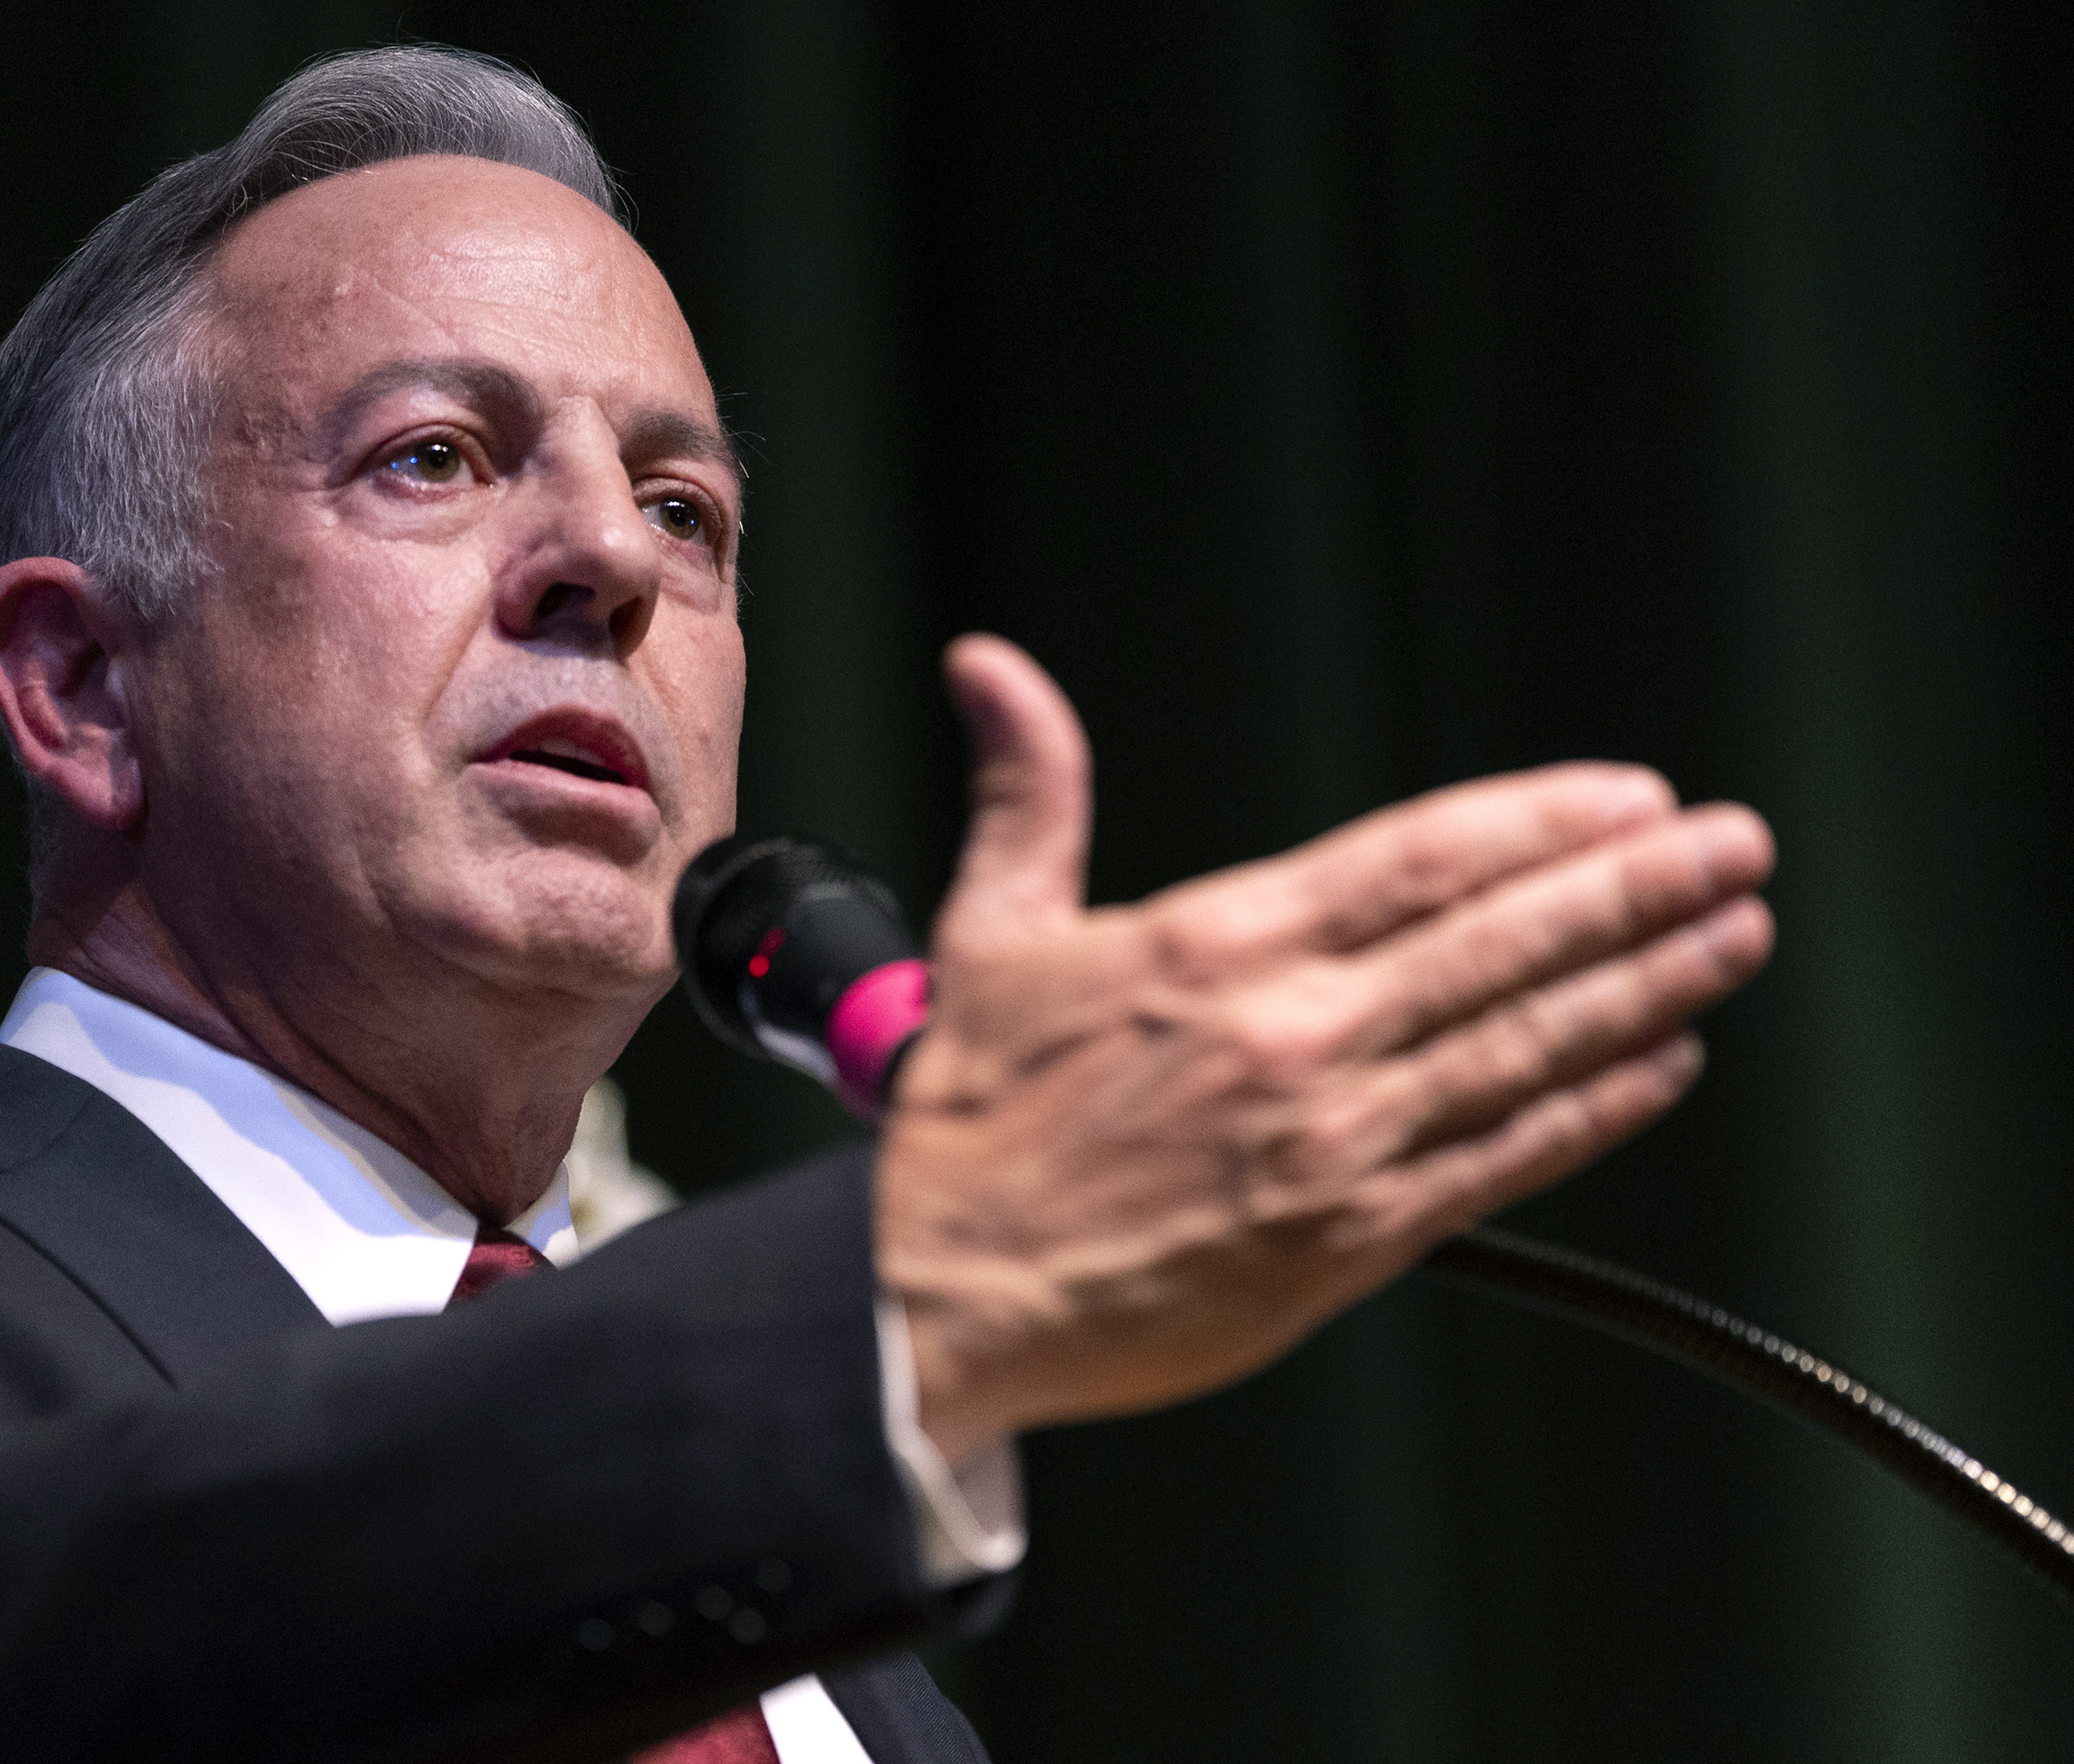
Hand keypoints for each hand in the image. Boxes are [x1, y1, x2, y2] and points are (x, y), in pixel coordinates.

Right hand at [880, 636, 1776, 1457]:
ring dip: (1645, 986)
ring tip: (1732, 936)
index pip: (1418, 859)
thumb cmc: (972, 1124)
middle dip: (1635, 887)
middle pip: (1500, 939)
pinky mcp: (1346, 1239)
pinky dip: (1590, 1109)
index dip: (1541, 822)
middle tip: (1735, 846)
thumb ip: (1028, 795)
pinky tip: (1660, 1066)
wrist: (941, 1298)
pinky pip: (1501, 1162)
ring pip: (1524, 1045)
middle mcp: (1292, 1033)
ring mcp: (1331, 1139)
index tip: (1630, 799)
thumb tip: (993, 671)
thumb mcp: (991, 934)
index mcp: (1214, 947)